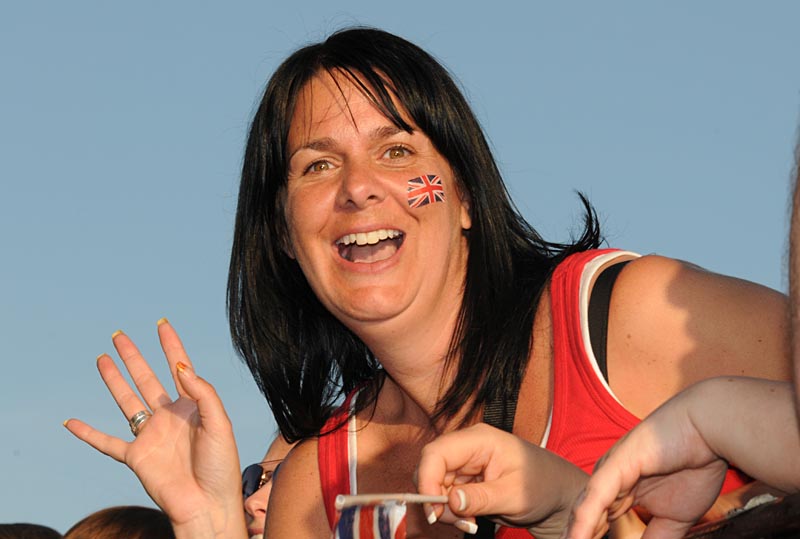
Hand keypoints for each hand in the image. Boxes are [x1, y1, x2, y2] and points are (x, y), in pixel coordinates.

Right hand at [64, 319, 246, 538]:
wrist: (208, 503)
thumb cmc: (221, 466)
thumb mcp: (220, 423)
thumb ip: (203, 393)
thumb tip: (181, 365)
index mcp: (192, 406)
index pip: (179, 368)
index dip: (171, 345)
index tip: (162, 324)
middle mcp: (169, 416)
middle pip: (147, 378)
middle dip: (134, 357)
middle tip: (120, 335)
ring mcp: (151, 435)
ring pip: (126, 401)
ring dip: (114, 381)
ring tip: (103, 358)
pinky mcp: (136, 457)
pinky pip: (107, 442)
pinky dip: (88, 433)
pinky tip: (71, 422)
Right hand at [415, 423, 587, 538]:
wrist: (558, 495)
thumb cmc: (543, 486)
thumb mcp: (514, 495)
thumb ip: (481, 498)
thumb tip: (449, 502)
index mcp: (479, 439)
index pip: (436, 452)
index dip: (426, 480)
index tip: (434, 510)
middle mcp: (467, 447)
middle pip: (431, 469)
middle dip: (436, 499)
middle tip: (459, 522)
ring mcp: (465, 463)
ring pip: (435, 485)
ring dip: (446, 509)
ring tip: (470, 524)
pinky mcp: (466, 479)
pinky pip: (446, 495)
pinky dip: (453, 512)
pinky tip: (470, 521)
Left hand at [566, 386, 727, 538]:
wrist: (708, 431)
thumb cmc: (694, 466)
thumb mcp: (674, 518)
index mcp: (619, 493)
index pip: (596, 528)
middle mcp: (608, 483)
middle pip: (584, 522)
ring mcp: (608, 472)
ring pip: (584, 513)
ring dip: (576, 537)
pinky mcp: (614, 465)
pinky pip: (595, 498)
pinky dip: (585, 522)